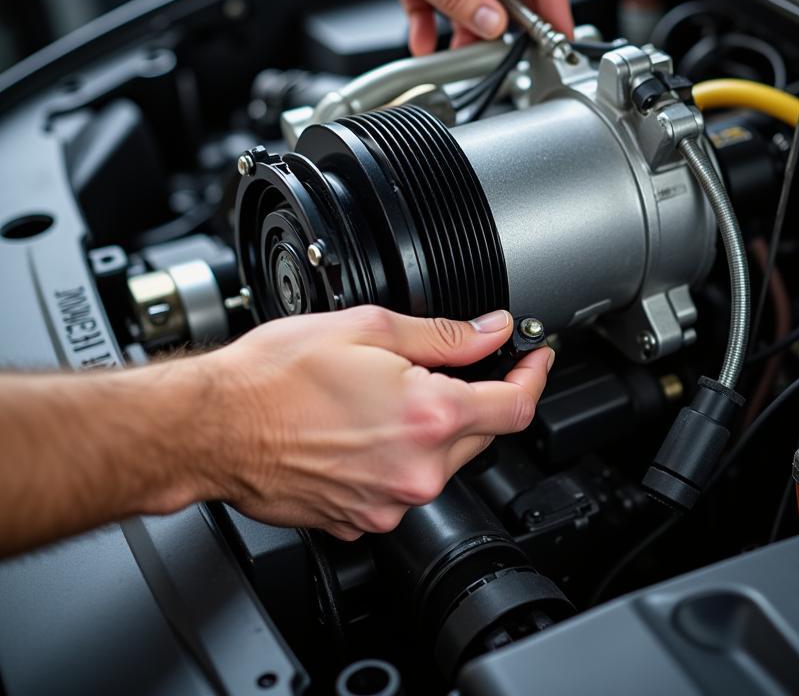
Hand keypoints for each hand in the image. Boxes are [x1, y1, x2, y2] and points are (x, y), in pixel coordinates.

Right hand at [206, 307, 551, 539]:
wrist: (214, 426)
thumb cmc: (274, 377)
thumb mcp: (368, 328)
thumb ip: (443, 335)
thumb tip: (490, 331)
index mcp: (428, 416)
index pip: (516, 405)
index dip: (534, 376)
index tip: (535, 359)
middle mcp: (416, 470)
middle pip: (481, 433)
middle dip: (475, 396)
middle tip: (442, 366)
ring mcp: (388, 503)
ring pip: (442, 461)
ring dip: (434, 428)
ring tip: (383, 396)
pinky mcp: (361, 520)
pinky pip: (402, 487)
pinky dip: (399, 457)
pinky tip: (363, 429)